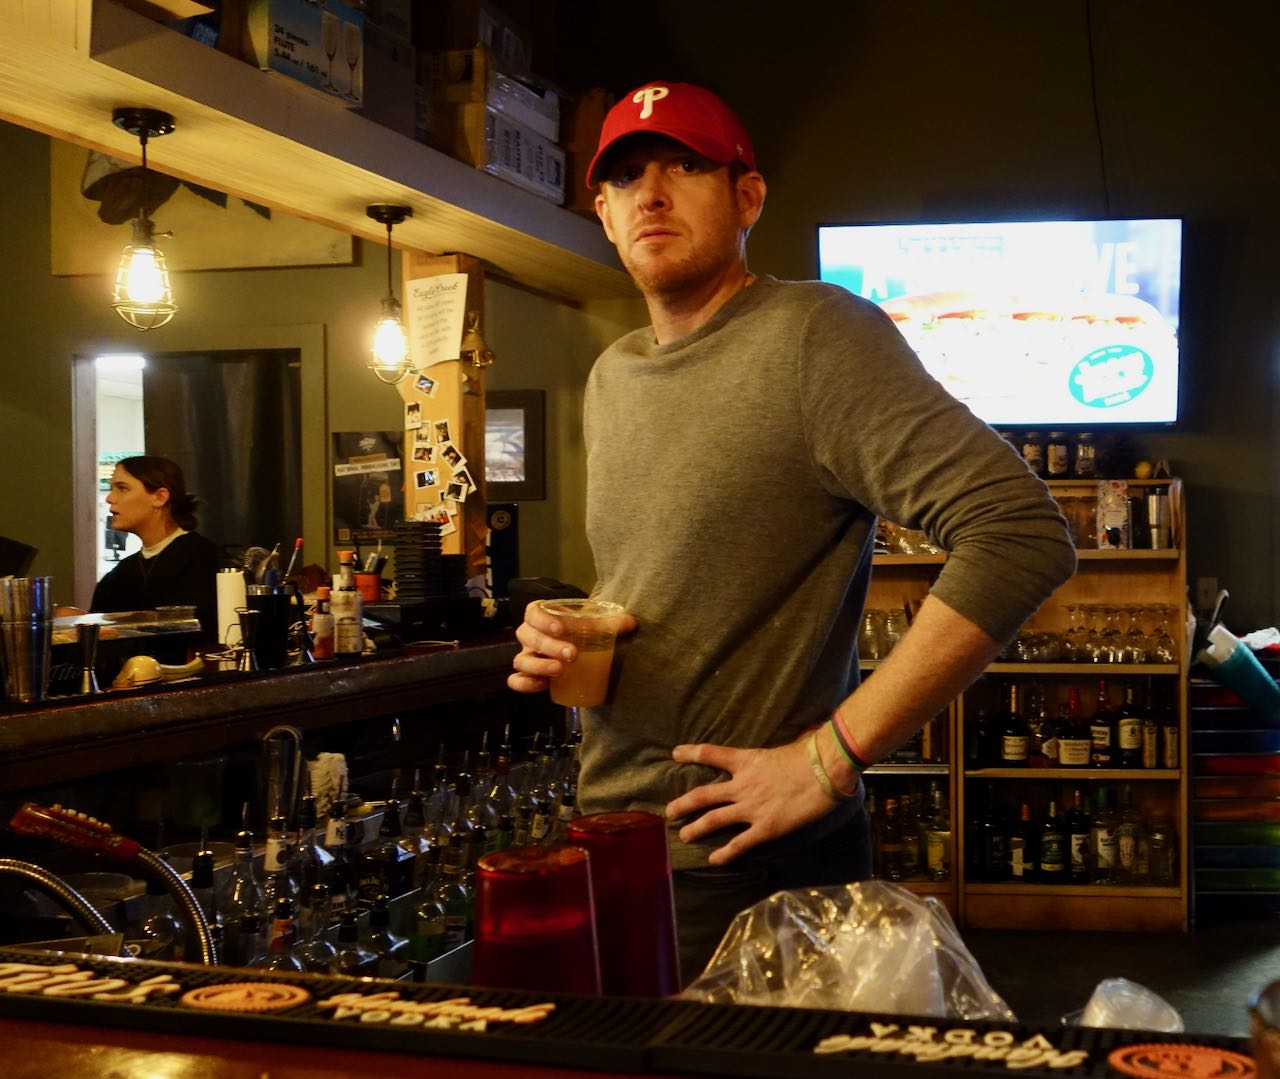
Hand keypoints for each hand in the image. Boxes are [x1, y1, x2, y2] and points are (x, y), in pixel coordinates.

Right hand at [507, 600, 635, 693]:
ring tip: (560, 670)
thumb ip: (613, 622)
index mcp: (541, 616)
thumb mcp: (595, 624)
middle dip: (550, 646)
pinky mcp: (529, 675)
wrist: (577, 645)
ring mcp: (527, 656)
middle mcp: (530, 635)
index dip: (543, 620)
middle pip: (529, 637)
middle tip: (572, 654)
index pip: (533, 613)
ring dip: (539, 665)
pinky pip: (517, 680)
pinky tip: (543, 686)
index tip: (561, 629)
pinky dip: (524, 684)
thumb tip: (631, 622)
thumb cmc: (581, 630)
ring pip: (521, 660)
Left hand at [664, 737, 836, 864]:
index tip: (675, 753)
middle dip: (683, 804)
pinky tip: (713, 860)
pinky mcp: (765, 827)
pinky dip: (725, 853)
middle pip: (703, 795)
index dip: (691, 753)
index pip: (711, 754)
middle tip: (669, 812)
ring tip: (683, 836)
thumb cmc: (812, 752)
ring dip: (695, 829)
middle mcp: (742, 785)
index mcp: (747, 760)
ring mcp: (751, 808)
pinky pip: (739, 844)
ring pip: (713, 820)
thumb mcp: (789, 743)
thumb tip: (803, 731)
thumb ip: (784, 743)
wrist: (826, 770)